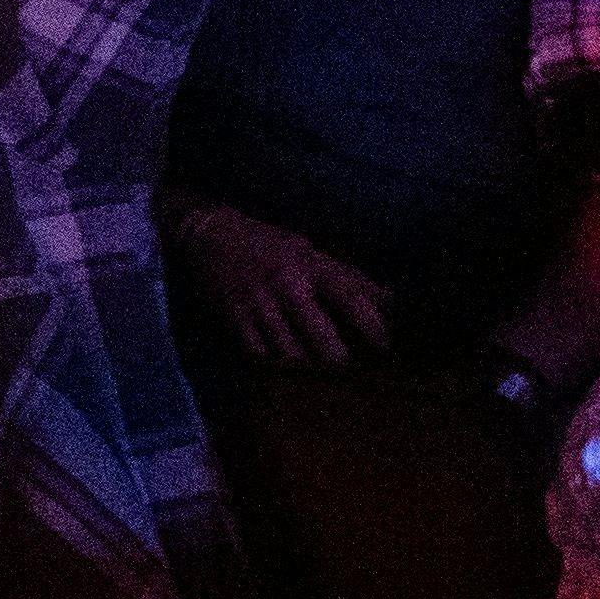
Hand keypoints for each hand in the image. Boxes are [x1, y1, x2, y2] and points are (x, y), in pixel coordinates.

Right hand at [168, 195, 393, 372]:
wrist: (210, 235)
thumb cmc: (268, 244)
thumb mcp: (308, 250)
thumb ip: (345, 276)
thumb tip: (389, 299)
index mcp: (308, 264)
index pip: (349, 296)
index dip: (371, 323)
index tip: (385, 345)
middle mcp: (286, 284)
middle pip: (322, 338)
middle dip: (337, 358)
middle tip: (343, 363)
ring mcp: (259, 303)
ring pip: (291, 353)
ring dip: (305, 364)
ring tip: (312, 362)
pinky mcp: (235, 317)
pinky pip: (260, 355)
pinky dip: (273, 361)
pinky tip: (279, 356)